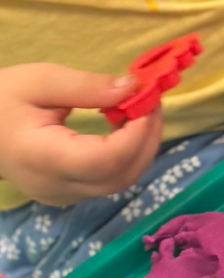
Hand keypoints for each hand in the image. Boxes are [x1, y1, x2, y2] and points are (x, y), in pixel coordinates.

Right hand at [0, 64, 161, 206]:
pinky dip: (128, 156)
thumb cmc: (0, 99)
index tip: (148, 102)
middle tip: (153, 103)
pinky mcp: (69, 195)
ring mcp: (63, 196)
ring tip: (143, 112)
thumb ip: (89, 87)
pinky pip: (109, 181)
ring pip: (120, 181)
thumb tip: (134, 88)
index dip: (135, 134)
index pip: (104, 160)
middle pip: (121, 176)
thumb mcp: (40, 81)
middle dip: (147, 139)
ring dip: (141, 147)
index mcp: (42, 158)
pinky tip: (127, 129)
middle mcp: (56, 186)